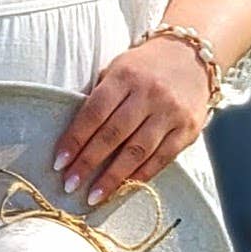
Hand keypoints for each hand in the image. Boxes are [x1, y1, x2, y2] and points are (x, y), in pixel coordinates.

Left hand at [50, 35, 213, 206]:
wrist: (192, 56)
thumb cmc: (144, 67)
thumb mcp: (118, 69)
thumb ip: (100, 97)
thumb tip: (74, 136)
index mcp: (125, 76)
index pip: (94, 112)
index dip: (75, 139)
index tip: (58, 162)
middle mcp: (149, 94)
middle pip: (113, 134)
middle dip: (89, 162)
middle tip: (70, 184)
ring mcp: (170, 112)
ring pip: (137, 151)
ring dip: (113, 177)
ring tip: (94, 196)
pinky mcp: (188, 129)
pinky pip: (161, 158)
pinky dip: (140, 175)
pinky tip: (123, 188)